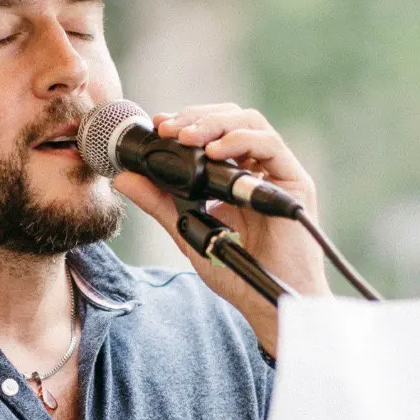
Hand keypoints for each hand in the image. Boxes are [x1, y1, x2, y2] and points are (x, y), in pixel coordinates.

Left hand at [111, 103, 331, 354]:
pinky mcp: (295, 182)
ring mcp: (276, 173)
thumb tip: (125, 178)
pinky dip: (240, 141)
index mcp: (235, 176)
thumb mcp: (188, 232)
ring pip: (250, 123)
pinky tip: (215, 152)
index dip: (186, 121)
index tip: (157, 125)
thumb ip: (160, 204)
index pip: (212, 132)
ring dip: (214, 123)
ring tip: (185, 137)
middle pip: (230, 118)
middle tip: (167, 127)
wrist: (267, 302)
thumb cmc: (236, 273)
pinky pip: (270, 146)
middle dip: (196, 117)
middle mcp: (257, 168)